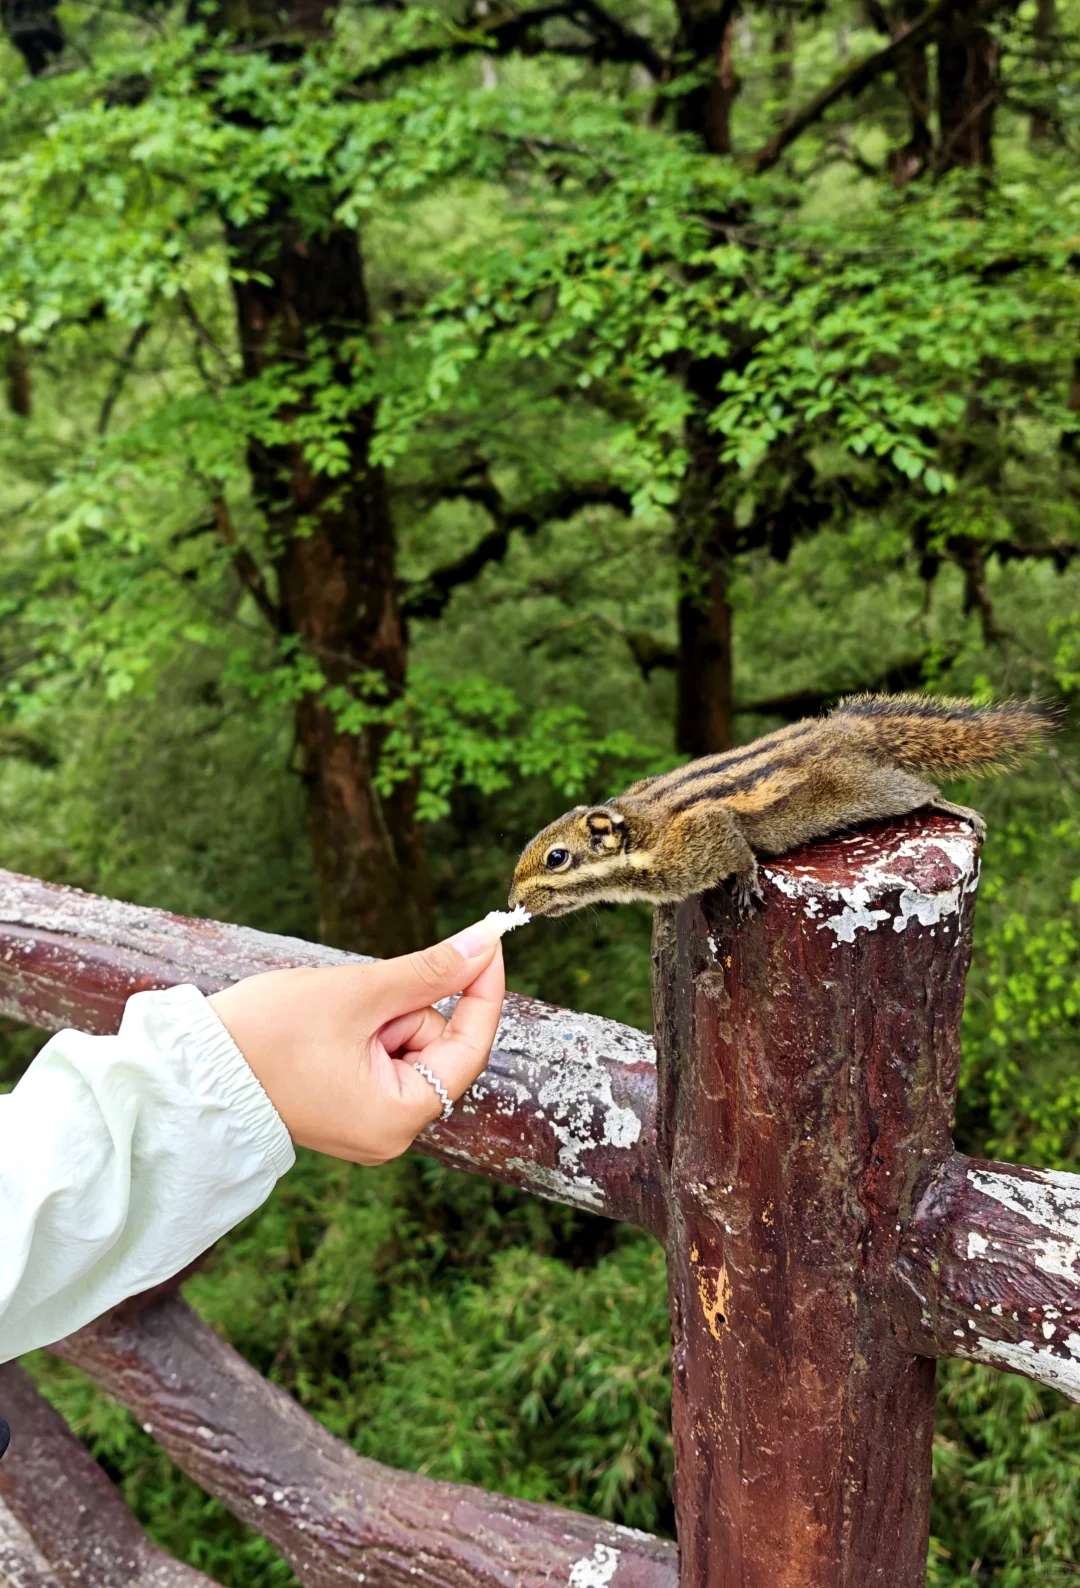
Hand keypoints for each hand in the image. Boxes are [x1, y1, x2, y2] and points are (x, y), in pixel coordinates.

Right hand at [207, 921, 505, 1165]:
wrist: (191, 1066)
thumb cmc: (267, 1033)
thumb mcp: (358, 993)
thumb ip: (429, 970)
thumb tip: (486, 944)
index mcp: (398, 1117)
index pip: (470, 1048)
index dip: (482, 991)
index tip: (489, 942)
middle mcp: (390, 1133)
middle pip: (435, 1044)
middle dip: (403, 1008)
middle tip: (355, 1005)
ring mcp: (369, 1123)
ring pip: (407, 1044)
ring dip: (380, 1015)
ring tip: (329, 1021)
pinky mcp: (349, 1108)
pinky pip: (381, 1055)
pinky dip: (365, 1029)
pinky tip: (327, 1030)